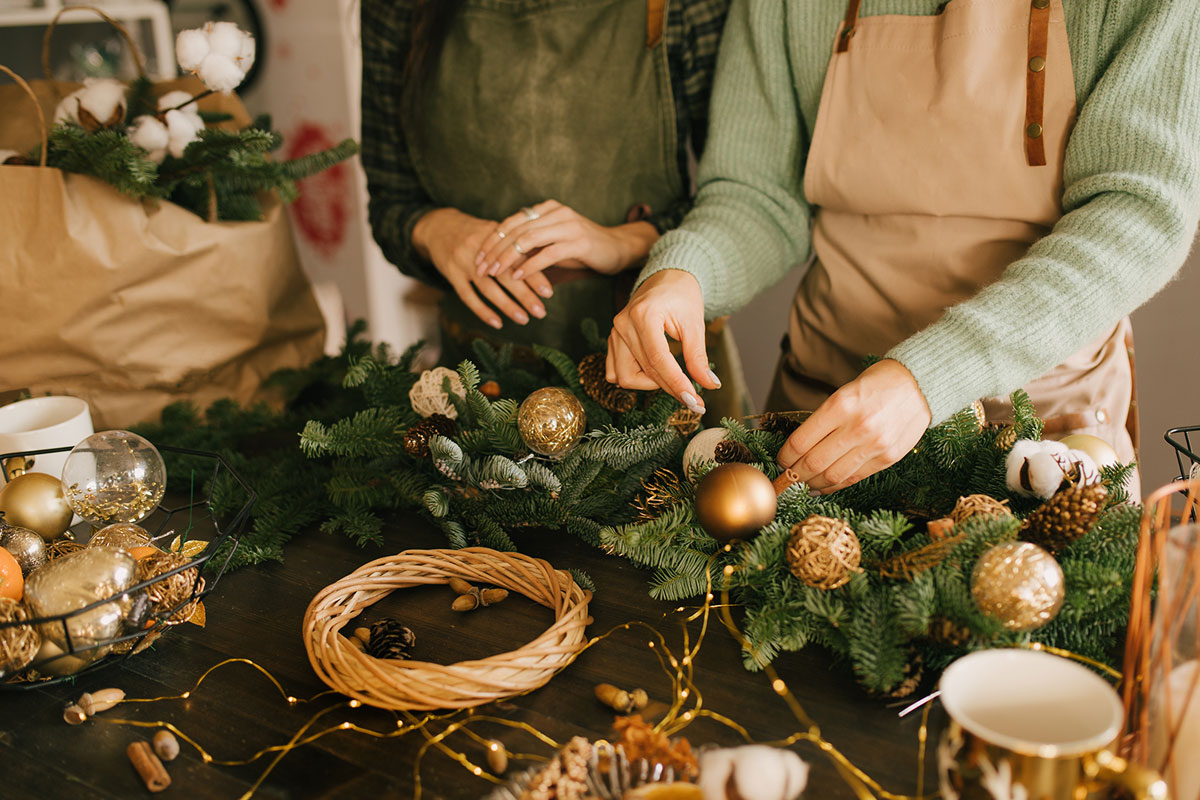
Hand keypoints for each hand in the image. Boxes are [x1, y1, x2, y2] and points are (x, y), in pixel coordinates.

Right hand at [412, 208, 553, 328]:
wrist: (440, 225)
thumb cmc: (477, 233)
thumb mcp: (497, 232)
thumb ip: (518, 246)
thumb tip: (550, 261)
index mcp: (497, 237)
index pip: (519, 258)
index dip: (534, 275)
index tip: (549, 293)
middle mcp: (481, 249)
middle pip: (505, 274)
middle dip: (525, 294)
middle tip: (541, 312)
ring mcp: (464, 262)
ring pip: (488, 287)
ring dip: (507, 305)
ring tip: (524, 319)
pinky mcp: (451, 273)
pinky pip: (467, 296)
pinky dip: (482, 310)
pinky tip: (497, 322)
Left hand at [474, 199, 657, 279]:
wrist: (618, 249)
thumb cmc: (582, 249)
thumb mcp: (553, 242)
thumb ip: (531, 243)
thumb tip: (501, 255)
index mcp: (547, 208)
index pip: (512, 221)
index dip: (492, 239)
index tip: (477, 256)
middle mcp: (556, 211)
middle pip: (516, 230)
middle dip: (495, 250)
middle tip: (481, 268)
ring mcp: (568, 225)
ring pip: (528, 240)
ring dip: (508, 258)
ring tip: (495, 274)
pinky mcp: (579, 242)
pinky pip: (547, 254)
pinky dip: (530, 266)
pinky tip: (518, 277)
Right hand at [606, 269, 719, 414]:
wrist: (666, 278)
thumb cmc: (682, 296)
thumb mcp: (695, 324)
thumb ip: (698, 357)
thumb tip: (709, 385)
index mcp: (644, 315)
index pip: (658, 360)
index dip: (676, 384)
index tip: (694, 401)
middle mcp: (623, 324)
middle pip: (644, 372)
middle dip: (670, 388)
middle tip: (694, 400)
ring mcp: (614, 333)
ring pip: (625, 376)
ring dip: (649, 385)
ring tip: (673, 379)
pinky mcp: (612, 340)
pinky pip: (615, 371)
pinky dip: (634, 378)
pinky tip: (654, 374)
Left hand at [776, 359, 931, 493]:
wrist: (920, 385)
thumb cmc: (877, 384)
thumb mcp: (845, 392)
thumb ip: (825, 419)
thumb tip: (799, 447)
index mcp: (841, 405)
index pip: (801, 441)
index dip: (785, 456)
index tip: (780, 460)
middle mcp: (857, 427)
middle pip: (814, 463)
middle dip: (794, 474)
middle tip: (786, 477)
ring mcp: (875, 445)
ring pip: (832, 476)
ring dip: (812, 483)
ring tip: (802, 484)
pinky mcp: (888, 458)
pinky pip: (854, 479)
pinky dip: (834, 485)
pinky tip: (823, 485)